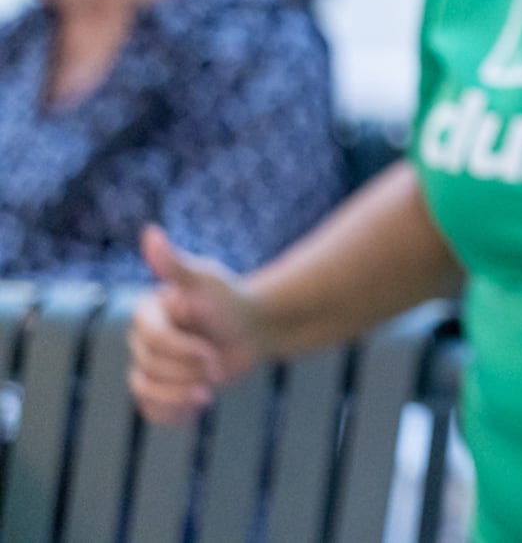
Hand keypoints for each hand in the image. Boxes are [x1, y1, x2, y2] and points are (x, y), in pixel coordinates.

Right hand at [128, 226, 268, 423]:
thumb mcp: (206, 281)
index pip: (152, 341)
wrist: (255, 326)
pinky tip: (194, 410)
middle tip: (216, 363)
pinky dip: (170, 414)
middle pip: (149, 369)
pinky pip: (150, 411)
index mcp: (147, 313)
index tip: (212, 350)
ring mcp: (151, 364)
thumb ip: (176, 263)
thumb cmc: (233, 299)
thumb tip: (150, 232)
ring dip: (180, 396)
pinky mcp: (163, 387)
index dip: (183, 351)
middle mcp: (141, 338)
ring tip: (208, 391)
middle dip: (189, 371)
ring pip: (145, 392)